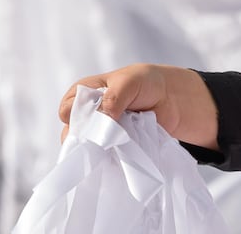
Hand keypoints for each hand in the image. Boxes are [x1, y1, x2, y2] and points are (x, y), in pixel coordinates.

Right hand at [59, 63, 218, 148]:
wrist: (173, 100)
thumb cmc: (147, 83)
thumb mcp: (130, 81)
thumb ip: (113, 97)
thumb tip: (101, 119)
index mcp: (85, 93)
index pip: (67, 107)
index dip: (73, 114)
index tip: (87, 120)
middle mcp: (89, 116)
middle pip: (74, 133)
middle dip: (85, 138)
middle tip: (103, 138)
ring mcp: (101, 135)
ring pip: (88, 149)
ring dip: (99, 150)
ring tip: (114, 148)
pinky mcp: (114, 150)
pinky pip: (105, 160)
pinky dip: (110, 160)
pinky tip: (118, 158)